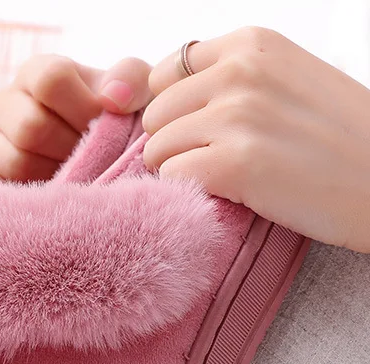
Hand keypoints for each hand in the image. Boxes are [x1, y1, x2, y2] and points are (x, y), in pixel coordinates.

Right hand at [0, 55, 151, 182]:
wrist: (99, 165)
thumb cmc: (115, 126)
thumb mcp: (136, 94)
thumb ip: (133, 80)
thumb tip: (111, 98)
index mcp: (37, 73)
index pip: (50, 80)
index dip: (82, 108)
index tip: (103, 127)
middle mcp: (5, 102)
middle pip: (31, 127)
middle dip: (70, 150)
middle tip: (90, 160)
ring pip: (16, 162)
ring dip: (52, 177)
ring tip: (72, 178)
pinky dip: (14, 196)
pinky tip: (38, 198)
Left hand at [143, 27, 369, 251]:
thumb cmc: (335, 138)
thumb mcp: (284, 79)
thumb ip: (229, 78)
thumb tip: (158, 93)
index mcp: (251, 43)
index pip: (165, 75)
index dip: (176, 110)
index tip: (204, 130)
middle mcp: (240, 71)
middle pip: (156, 115)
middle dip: (176, 143)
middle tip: (219, 159)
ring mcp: (236, 116)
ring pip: (156, 149)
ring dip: (182, 170)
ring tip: (228, 176)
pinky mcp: (233, 164)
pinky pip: (171, 178)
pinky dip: (190, 192)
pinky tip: (229, 192)